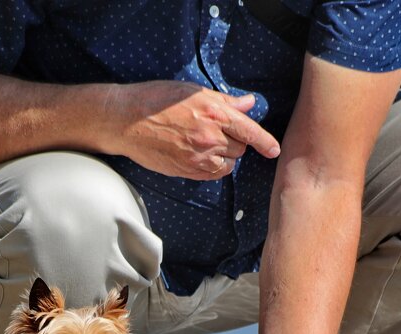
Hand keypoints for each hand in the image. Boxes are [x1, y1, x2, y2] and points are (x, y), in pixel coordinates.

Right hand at [109, 82, 280, 179]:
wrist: (126, 121)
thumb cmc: (156, 100)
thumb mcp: (192, 92)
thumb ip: (223, 101)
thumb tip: (248, 103)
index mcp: (213, 112)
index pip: (249, 130)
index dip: (265, 142)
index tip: (274, 150)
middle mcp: (209, 136)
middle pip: (240, 148)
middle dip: (234, 141)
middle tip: (216, 131)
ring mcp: (198, 156)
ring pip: (228, 163)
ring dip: (224, 155)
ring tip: (205, 143)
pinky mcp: (187, 170)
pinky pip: (213, 174)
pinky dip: (213, 167)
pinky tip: (199, 155)